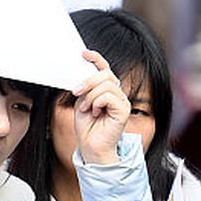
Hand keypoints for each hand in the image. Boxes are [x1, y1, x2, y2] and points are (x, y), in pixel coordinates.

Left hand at [73, 50, 129, 165]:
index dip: (96, 58)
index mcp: (107, 90)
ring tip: (86, 108)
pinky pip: (108, 96)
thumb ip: (85, 87)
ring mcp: (122, 101)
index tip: (83, 53)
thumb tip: (82, 72)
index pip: (104, 68)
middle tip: (76, 91)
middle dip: (88, 81)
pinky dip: (97, 102)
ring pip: (106, 84)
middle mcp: (117, 93)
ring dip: (90, 96)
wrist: (91, 146)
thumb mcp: (82, 101)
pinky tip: (95, 112)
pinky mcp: (124, 109)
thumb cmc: (87, 126)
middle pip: (105, 74)